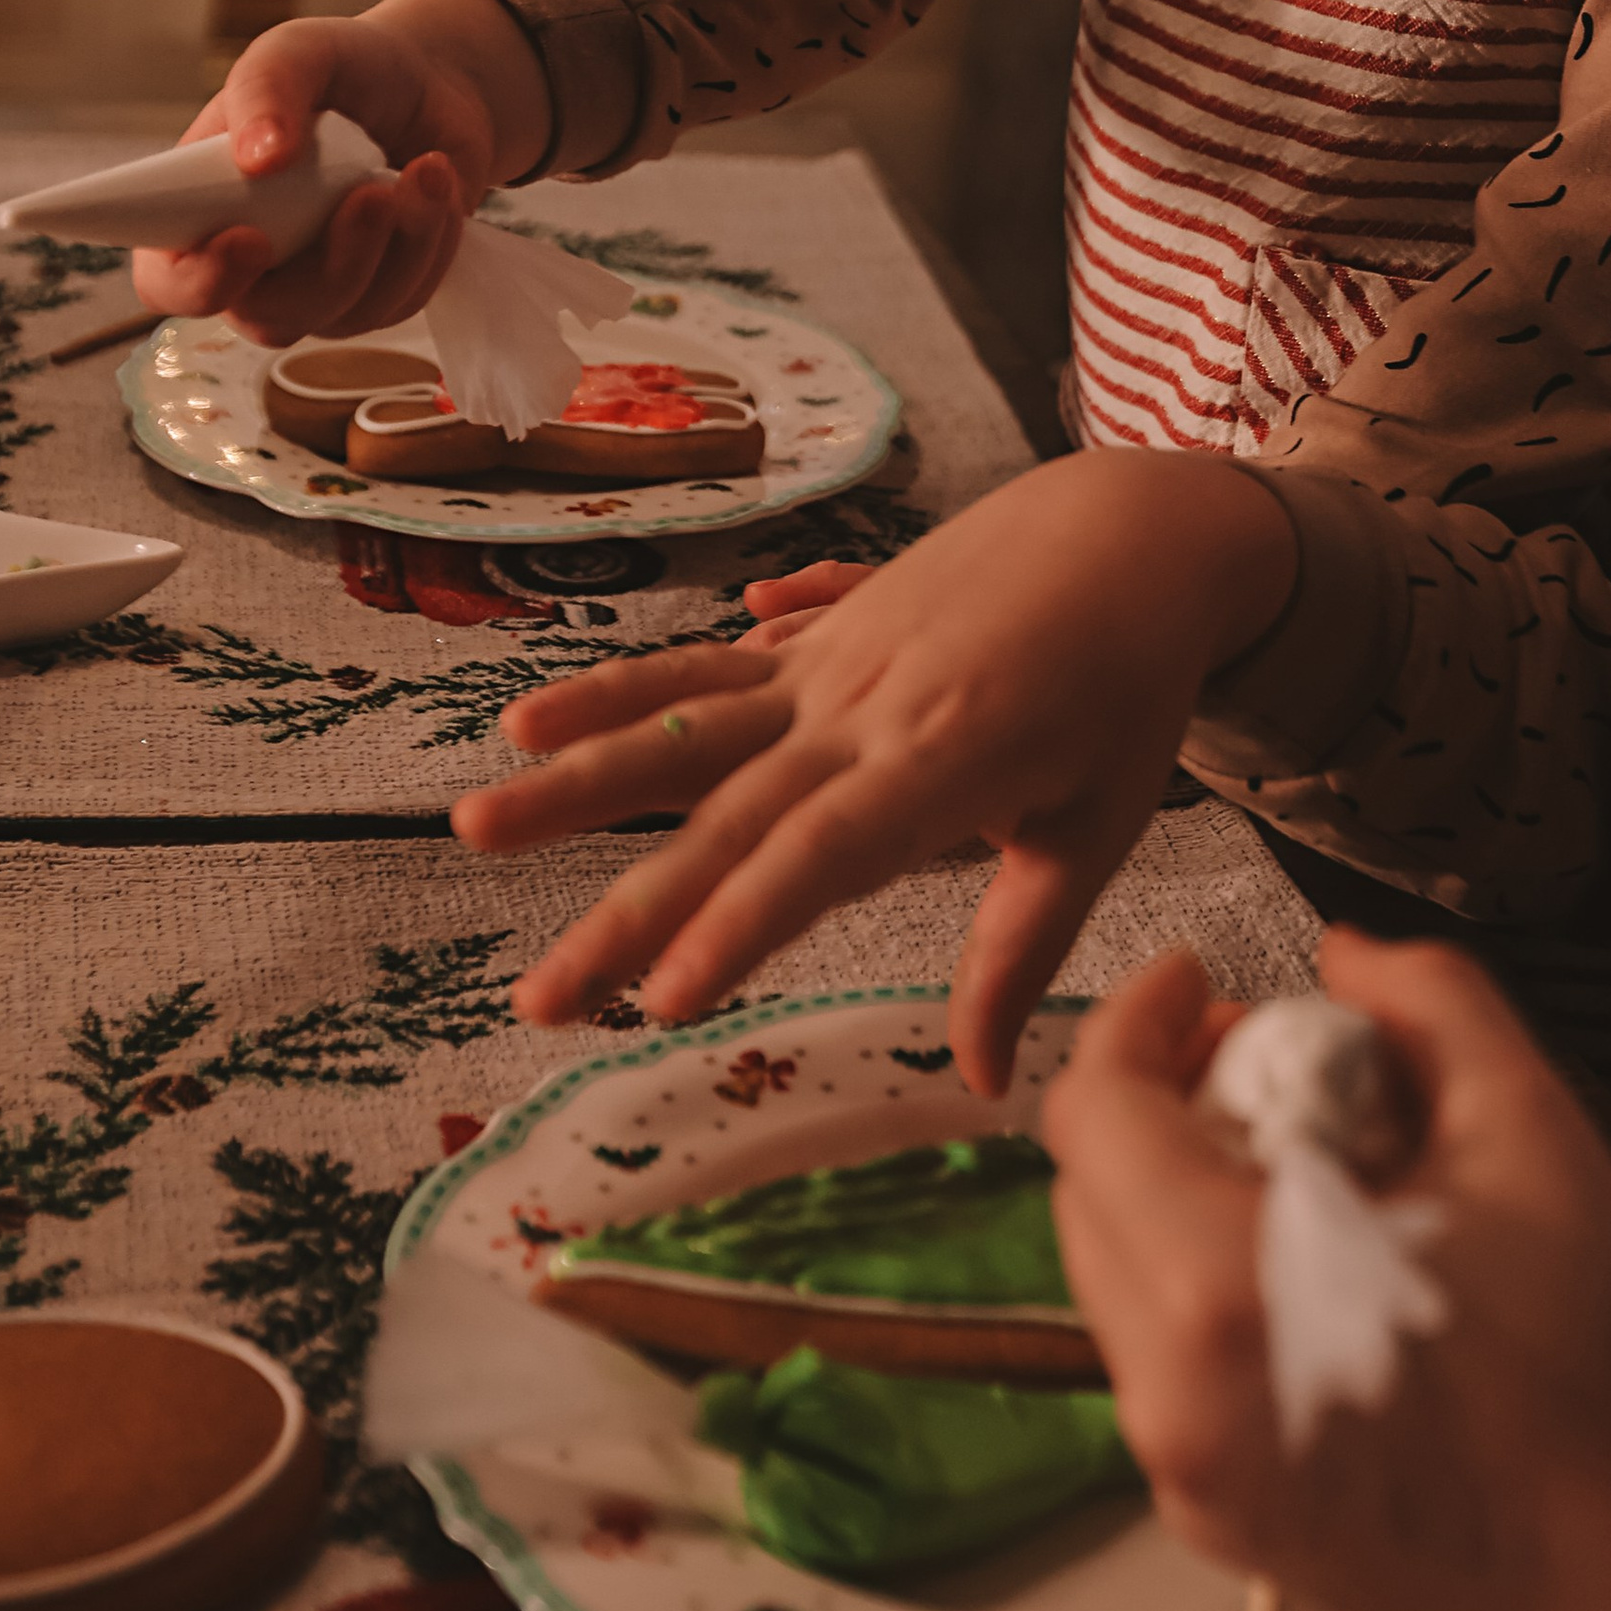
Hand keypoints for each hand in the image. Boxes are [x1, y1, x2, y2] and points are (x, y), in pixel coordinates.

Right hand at [130, 0, 553, 344]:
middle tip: (373, 195)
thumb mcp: (297, 51)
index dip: (194, 282)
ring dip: (395, 245)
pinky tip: (437, 181)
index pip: (166, 282)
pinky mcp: (380, 294)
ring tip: (422, 169)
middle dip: (330, 265)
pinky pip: (404, 300)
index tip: (248, 239)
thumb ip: (266, 88)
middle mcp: (252, 265)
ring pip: (345, 314)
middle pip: (267, 317)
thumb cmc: (341, 69)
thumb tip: (256, 158)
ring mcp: (317, 288)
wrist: (430, 82)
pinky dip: (432, 242)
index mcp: (198, 209)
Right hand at [449, 448, 1297, 1092]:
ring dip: (582, 773)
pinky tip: (537, 720)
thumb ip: (1027, 947)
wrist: (1128, 532)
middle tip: (538, 996)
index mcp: (945, 756)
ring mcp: (829, 662)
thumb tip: (982, 1079)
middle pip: (726, 811)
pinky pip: (707, 667)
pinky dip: (622, 689)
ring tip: (483, 816)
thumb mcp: (1101, 821)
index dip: (741, 925)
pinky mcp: (815, 638)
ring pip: (686, 720)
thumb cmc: (1126, 687)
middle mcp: (865, 705)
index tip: (662, 1000)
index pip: (824, 855)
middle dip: (626, 909)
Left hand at [1044, 933, 1610, 1610]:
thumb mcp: (1532, 1124)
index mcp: (1223, 1292)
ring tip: (1310, 1172)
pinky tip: (1326, 1273)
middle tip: (1269, 1070)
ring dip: (1179, 1200)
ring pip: (1121, 1286)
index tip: (1200, 983)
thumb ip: (1427, 997)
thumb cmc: (1609, 1364)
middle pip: (1088, 1195)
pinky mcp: (1226, 1530)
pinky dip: (1209, 1294)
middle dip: (1159, 1105)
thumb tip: (1345, 955)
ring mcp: (1193, 1480)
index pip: (1094, 1115)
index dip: (1137, 1019)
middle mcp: (1176, 1399)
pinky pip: (1168, 1371)